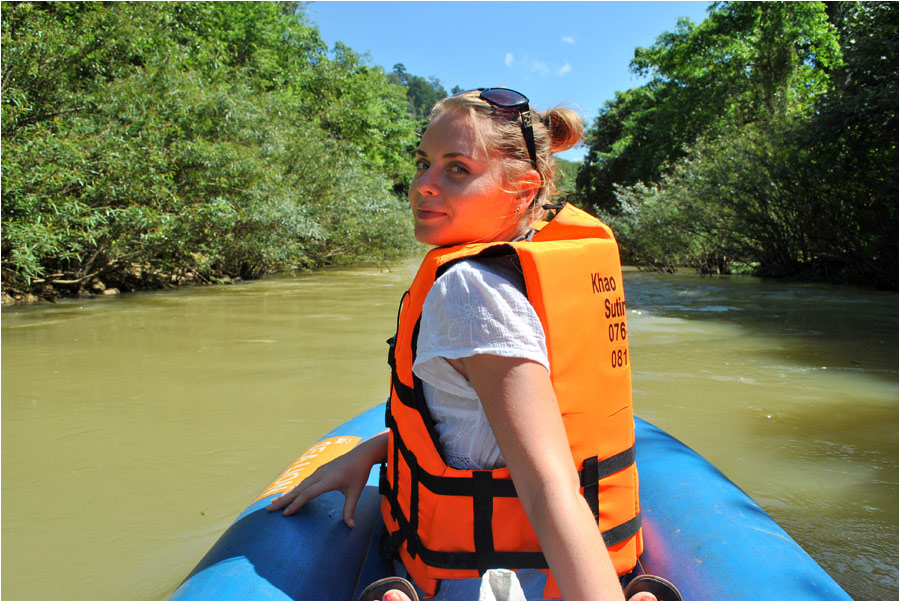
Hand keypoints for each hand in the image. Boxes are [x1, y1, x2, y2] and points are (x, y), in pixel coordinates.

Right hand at [266, 432, 387, 526]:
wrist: (361, 454)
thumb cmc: (359, 473)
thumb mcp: (356, 492)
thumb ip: (350, 509)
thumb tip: (351, 526)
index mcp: (328, 480)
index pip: (308, 494)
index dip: (296, 504)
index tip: (285, 514)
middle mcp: (320, 474)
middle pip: (298, 489)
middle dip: (284, 500)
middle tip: (269, 510)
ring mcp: (318, 471)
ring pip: (298, 485)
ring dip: (286, 494)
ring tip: (273, 503)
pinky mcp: (318, 471)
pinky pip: (302, 481)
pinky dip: (293, 489)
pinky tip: (287, 494)